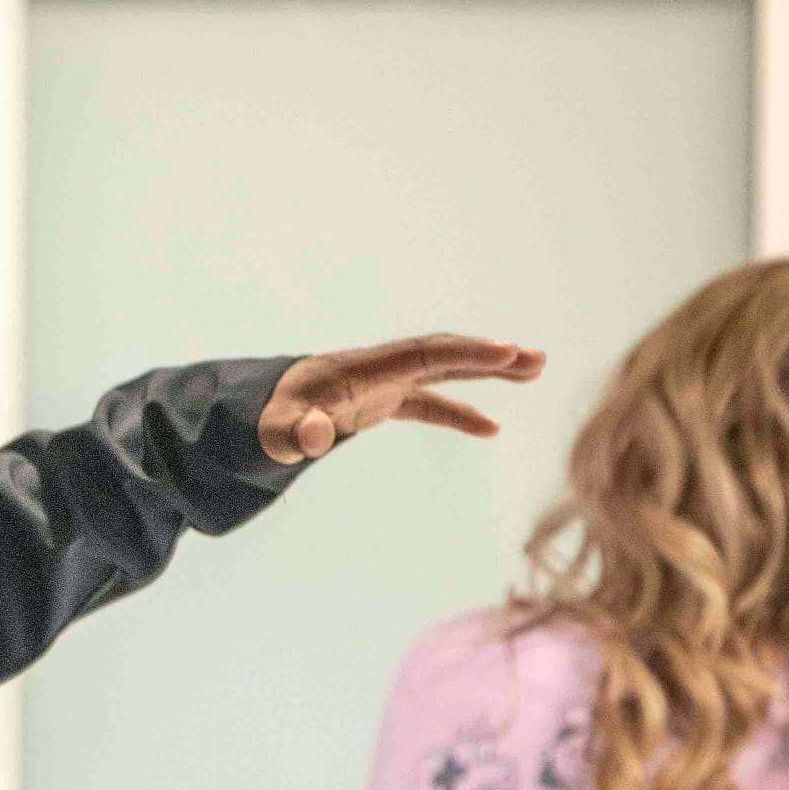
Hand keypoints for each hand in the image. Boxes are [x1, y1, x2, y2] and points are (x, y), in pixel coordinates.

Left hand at [259, 335, 545, 463]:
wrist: (252, 417)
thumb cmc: (265, 424)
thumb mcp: (275, 433)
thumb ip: (293, 433)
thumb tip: (311, 436)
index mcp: (361, 370)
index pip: (422, 355)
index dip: (465, 353)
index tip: (507, 352)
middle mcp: (377, 369)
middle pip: (443, 353)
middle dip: (489, 355)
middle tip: (536, 358)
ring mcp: (382, 383)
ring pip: (444, 371)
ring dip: (487, 371)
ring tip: (535, 370)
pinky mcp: (381, 402)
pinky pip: (430, 403)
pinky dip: (459, 412)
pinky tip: (492, 428)